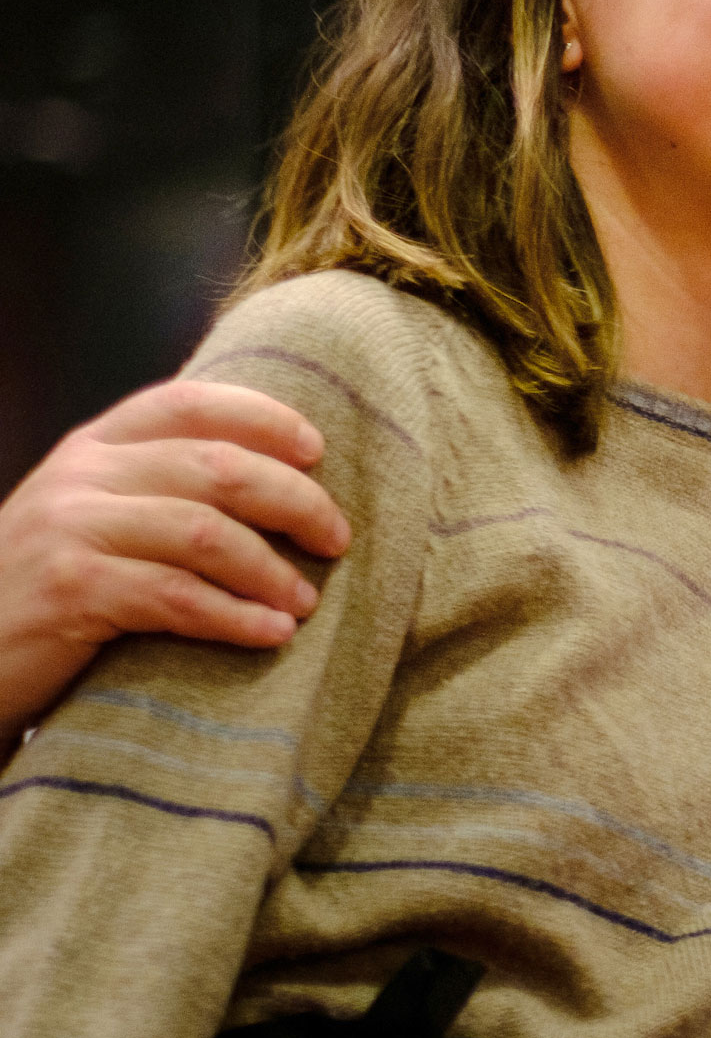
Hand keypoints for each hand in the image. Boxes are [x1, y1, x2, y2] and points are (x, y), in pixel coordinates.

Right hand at [0, 379, 348, 737]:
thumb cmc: (47, 590)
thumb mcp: (93, 519)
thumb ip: (154, 491)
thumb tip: (268, 486)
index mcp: (93, 447)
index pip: (188, 403)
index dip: (262, 418)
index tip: (317, 449)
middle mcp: (82, 475)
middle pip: (217, 467)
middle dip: (293, 500)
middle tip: (335, 539)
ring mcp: (72, 529)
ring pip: (206, 533)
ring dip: (271, 570)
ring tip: (305, 601)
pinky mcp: (72, 590)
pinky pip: (178, 598)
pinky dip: (237, 618)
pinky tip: (273, 634)